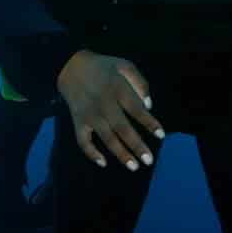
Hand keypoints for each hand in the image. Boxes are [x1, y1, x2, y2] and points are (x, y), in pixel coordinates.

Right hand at [55, 50, 164, 171]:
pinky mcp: (78, 121)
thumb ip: (140, 83)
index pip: (137, 109)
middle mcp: (104, 104)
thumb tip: (149, 106)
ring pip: (106, 138)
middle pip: (123, 128)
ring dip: (120, 154)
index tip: (161, 136)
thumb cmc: (102, 67)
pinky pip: (83, 141)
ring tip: (134, 167)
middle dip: (137, 146)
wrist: (70, 66)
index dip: (149, 123)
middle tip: (149, 160)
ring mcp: (90, 115)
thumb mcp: (124, 66)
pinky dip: (91, 153)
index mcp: (118, 89)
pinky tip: (102, 163)